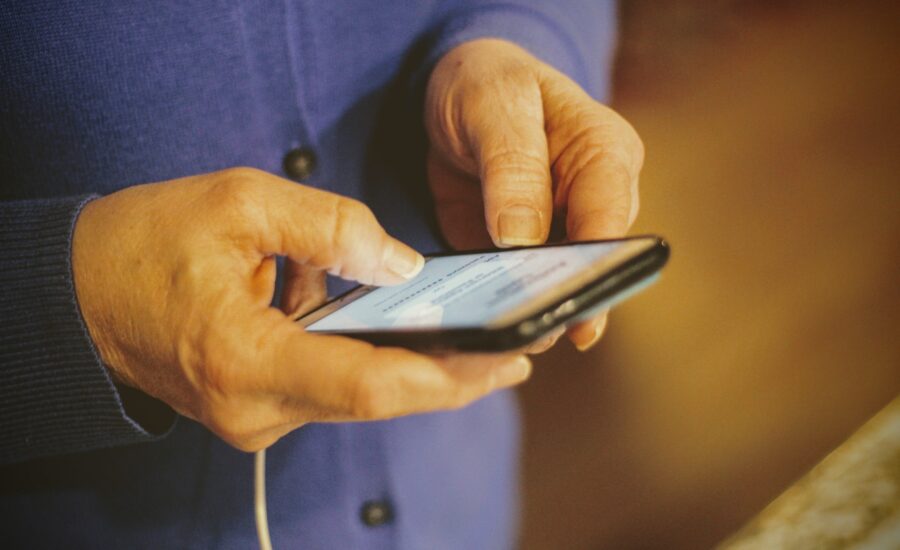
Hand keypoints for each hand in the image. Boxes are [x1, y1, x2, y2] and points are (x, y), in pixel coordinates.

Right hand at [72, 167, 530, 450]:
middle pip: (378, 400)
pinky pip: (332, 389)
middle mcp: (254, 410)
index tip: (505, 360)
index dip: (447, 375)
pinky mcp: (259, 410)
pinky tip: (399, 328)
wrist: (80, 294)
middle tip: (513, 349)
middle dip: (450, 376)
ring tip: (474, 334)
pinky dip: (370, 358)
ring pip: (359, 397)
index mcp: (245, 359)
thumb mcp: (238, 204)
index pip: (369, 384)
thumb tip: (402, 264)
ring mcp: (255, 419)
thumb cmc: (147, 243)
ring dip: (412, 365)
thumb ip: (329, 228)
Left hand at [426, 39, 642, 350]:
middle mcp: (590, 200)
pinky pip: (512, 289)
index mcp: (604, 153)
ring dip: (526, 311)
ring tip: (497, 337)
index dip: (599, 269)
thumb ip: (512, 165)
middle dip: (560, 300)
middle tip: (531, 334)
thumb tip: (523, 239)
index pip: (610, 218)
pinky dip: (494, 306)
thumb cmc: (487, 84)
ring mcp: (556, 232)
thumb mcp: (494, 105)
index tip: (577, 315)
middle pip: (587, 264)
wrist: (452, 93)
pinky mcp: (518, 254)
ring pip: (552, 285)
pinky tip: (474, 325)